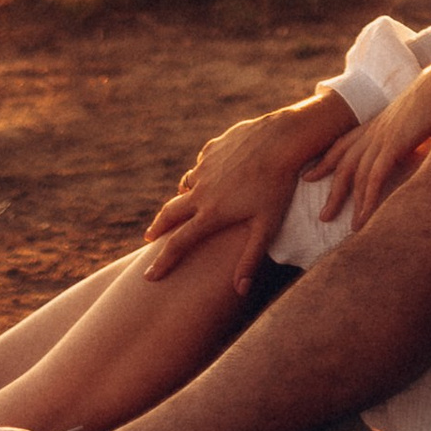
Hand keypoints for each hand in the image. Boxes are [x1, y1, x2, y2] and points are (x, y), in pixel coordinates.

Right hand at [142, 90, 352, 291]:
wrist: (282, 139)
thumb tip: (240, 291)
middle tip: (150, 237)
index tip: (149, 277)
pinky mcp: (212, 149)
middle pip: (170, 213)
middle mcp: (202, 191)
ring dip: (181, 198)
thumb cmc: (278, 186)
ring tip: (181, 205)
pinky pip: (201, 165)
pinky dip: (200, 175)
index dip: (162, 263)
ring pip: (186, 186)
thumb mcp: (267, 227)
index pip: (179, 244)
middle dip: (158, 227)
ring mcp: (205, 167)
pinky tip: (208, 176)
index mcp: (212, 213)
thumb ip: (250, 259)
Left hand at [310, 53, 430, 229]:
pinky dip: (368, 200)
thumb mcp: (422, 117)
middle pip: (344, 163)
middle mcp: (375, 129)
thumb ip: (416, 132)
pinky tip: (365, 218)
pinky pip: (374, 177)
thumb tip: (423, 145)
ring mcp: (382, 136)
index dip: (328, 160)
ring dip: (350, 203)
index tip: (312, 175)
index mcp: (380, 121)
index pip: (345, 143)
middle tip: (323, 215)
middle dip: (332, 190)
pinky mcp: (394, 144)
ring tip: (350, 228)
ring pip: (356, 174)